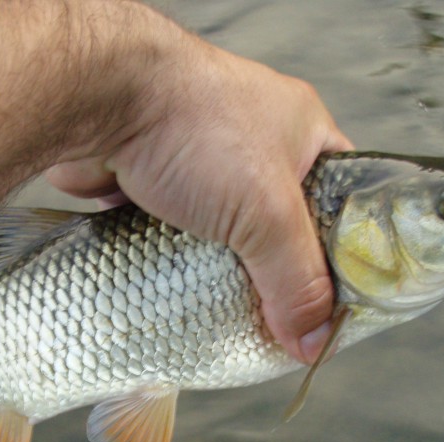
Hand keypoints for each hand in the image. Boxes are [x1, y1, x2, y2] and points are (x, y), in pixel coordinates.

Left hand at [46, 36, 352, 363]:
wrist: (100, 100)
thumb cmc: (192, 125)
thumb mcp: (267, 212)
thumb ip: (297, 279)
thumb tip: (314, 338)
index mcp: (302, 130)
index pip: (342, 199)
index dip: (344, 251)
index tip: (337, 301)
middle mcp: (255, 143)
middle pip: (281, 225)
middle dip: (277, 271)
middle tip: (282, 320)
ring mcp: (201, 163)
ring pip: (226, 235)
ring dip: (223, 271)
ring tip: (232, 316)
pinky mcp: (154, 185)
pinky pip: (178, 237)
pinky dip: (179, 264)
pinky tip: (182, 295)